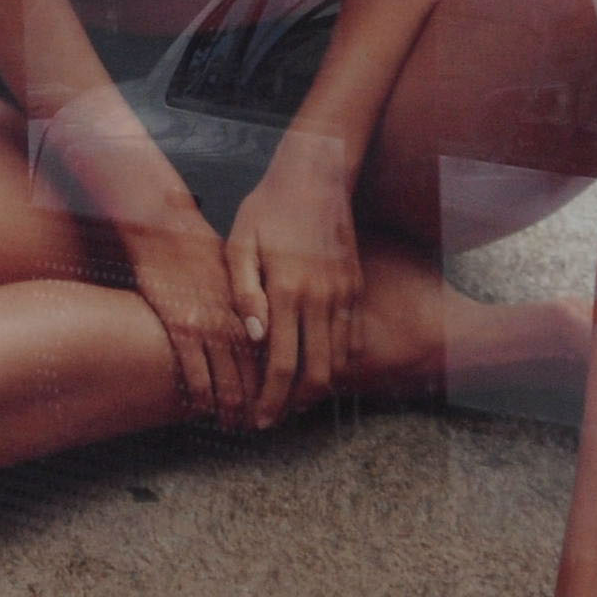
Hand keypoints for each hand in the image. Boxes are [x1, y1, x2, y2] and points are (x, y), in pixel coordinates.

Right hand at [122, 198, 266, 430]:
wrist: (167, 229)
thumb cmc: (206, 250)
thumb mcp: (248, 274)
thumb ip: (264, 306)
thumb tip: (277, 337)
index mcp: (262, 309)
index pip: (284, 361)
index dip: (289, 390)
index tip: (289, 407)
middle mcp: (242, 323)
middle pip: (262, 382)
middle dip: (266, 409)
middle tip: (264, 425)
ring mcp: (211, 328)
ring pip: (231, 387)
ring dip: (236, 413)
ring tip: (237, 425)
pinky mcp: (180, 329)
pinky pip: (196, 378)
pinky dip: (204, 400)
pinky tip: (205, 409)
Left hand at [229, 137, 364, 428]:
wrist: (317, 176)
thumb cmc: (266, 208)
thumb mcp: (239, 244)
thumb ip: (244, 292)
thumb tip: (255, 338)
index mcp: (287, 290)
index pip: (282, 363)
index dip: (270, 398)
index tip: (258, 418)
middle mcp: (322, 298)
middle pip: (316, 372)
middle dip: (294, 404)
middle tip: (272, 421)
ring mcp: (345, 293)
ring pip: (338, 360)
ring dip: (317, 388)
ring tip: (291, 403)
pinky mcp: (357, 287)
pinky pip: (353, 337)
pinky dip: (338, 363)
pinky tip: (317, 371)